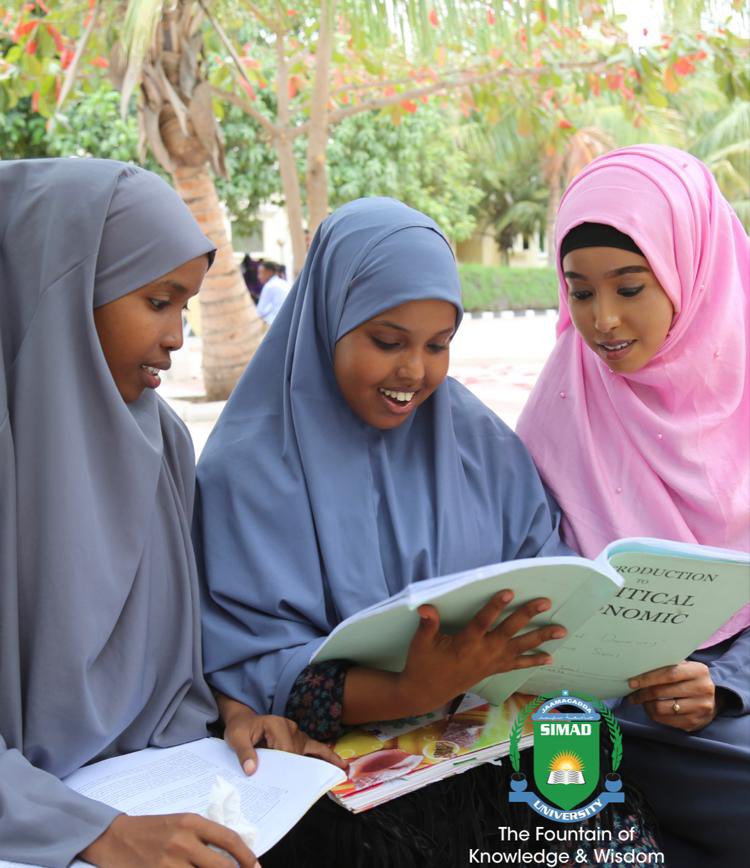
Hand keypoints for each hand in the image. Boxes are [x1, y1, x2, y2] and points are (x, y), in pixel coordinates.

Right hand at [79, 813, 256, 866]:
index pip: (230, 839)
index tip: (255, 867)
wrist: (115, 837)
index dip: (247, 857)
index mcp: (192, 822)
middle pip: (221, 867)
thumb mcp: (181, 823)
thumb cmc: (154, 830)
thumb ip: (205, 837)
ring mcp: (168, 863)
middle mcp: (183, 841)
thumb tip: (234, 858)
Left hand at [217, 693, 346, 773]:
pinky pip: (314, 746)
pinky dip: (325, 754)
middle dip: (304, 768)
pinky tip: (338, 762)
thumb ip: (243, 753)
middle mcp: (290, 727)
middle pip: (300, 751)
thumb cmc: (239, 728)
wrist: (242, 720)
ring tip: (342, 769)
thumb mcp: (236, 738)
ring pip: (312, 748)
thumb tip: (251, 770)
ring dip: (326, 759)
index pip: (286, 749)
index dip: (287, 765)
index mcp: (276, 725)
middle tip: (314, 784)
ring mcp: (296, 732)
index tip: (290, 782)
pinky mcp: (298, 738)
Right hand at [396, 591, 565, 715]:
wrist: (426, 692)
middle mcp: (483, 652)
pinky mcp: (492, 670)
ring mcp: (490, 663)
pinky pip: (517, 665)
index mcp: (465, 643)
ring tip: (561, 631)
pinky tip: (549, 657)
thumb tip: (425, 607)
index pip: (483, 621)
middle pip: (509, 631)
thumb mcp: (420, 643)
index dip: (495, 606)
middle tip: (545, 603)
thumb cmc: (422, 664)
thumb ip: (427, 624)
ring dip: (541, 639)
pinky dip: (533, 661)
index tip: (509, 592)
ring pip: (520, 648)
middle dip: (527, 615)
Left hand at [628, 661, 718, 731]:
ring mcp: (700, 708)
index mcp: (699, 671)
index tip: (632, 682)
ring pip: (662, 708)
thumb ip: (667, 665)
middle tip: (632, 694)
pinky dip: (654, 715)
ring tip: (641, 701)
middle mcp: (703, 689)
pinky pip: (666, 720)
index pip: (668, 674)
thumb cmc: (690, 679)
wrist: (713, 699)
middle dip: (643, 693)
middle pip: (663, 692)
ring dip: (647, 705)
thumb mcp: (685, 667)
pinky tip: (651, 709)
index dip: (648, 678)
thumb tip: (639, 666)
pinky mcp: (694, 722)